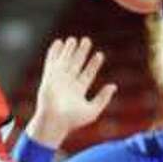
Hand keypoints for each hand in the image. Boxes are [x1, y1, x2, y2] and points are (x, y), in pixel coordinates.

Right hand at [26, 36, 116, 150]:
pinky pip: (51, 62)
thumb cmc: (72, 121)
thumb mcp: (93, 110)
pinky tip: (58, 43)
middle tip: (87, 40)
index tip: (100, 55)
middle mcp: (68, 84)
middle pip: (77, 64)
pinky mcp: (49, 78)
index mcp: (79, 91)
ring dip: (68, 50)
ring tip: (73, 39)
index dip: (94, 64)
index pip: (88, 74)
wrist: (54, 122)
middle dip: (82, 52)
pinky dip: (54, 52)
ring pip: (65, 61)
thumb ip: (103, 98)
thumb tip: (113, 86)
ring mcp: (58, 80)